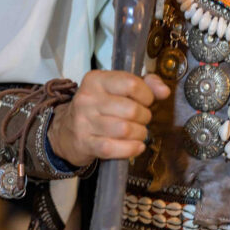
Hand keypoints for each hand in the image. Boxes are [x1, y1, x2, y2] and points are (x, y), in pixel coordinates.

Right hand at [47, 69, 169, 167]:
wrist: (66, 131)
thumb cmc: (98, 106)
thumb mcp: (116, 88)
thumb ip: (144, 84)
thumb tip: (164, 91)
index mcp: (96, 80)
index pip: (131, 84)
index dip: (147, 95)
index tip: (147, 101)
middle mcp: (87, 99)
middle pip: (131, 109)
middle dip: (144, 116)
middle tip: (143, 119)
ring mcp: (84, 122)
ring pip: (125, 130)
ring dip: (140, 134)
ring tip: (139, 132)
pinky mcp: (85, 143)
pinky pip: (114, 148)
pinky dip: (131, 149)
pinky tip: (136, 146)